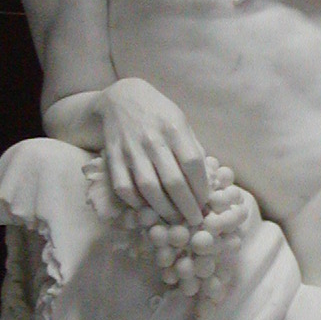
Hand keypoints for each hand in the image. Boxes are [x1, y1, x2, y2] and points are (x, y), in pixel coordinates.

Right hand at [97, 77, 209, 223]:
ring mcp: (130, 149)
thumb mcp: (181, 121)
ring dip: (164, 210)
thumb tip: (207, 180)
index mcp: (174, 127)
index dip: (201, 187)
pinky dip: (137, 203)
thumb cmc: (158, 113)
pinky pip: (124, 188)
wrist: (120, 98)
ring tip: (175, 220)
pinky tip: (148, 209)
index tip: (206, 202)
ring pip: (148, 188)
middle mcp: (152, 139)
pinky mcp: (113, 157)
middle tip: (194, 221)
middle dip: (186, 206)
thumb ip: (192, 148)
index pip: (193, 164)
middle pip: (173, 181)